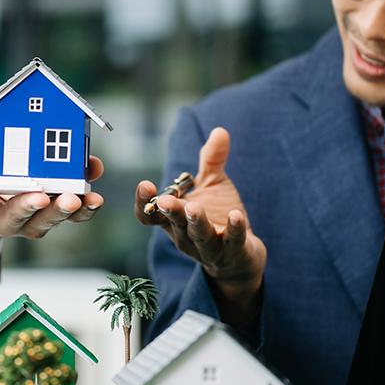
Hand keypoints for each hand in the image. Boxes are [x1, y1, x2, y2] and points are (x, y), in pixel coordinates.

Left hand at [0, 156, 104, 268]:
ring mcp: (4, 219)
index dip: (87, 208)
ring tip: (38, 197)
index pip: (73, 214)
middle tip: (72, 200)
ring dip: (28, 206)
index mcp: (48, 212)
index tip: (96, 199)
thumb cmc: (10, 192)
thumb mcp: (41, 181)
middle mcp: (29, 221)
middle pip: (48, 218)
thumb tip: (96, 165)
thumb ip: (67, 173)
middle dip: (61, 208)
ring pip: (18, 215)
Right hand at [135, 127, 265, 319]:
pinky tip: (236, 215)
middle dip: (169, 211)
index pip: (148, 215)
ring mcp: (208, 246)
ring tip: (194, 208)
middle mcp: (185, 234)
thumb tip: (220, 130)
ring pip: (199, 235)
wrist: (241, 254)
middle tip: (163, 200)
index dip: (142, 203)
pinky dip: (234, 229)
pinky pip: (233, 242)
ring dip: (196, 222)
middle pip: (173, 223)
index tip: (144, 185)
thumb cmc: (218, 216)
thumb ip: (211, 160)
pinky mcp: (233, 252)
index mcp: (173, 218)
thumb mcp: (213, 185)